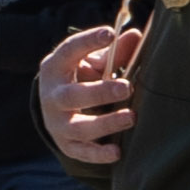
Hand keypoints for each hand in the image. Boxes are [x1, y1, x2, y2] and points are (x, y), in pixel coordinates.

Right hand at [38, 25, 142, 169]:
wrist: (57, 108)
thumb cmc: (81, 77)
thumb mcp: (92, 61)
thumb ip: (113, 51)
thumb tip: (136, 35)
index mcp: (56, 68)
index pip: (68, 51)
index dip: (88, 42)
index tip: (109, 34)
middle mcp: (52, 96)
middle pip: (71, 96)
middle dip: (100, 92)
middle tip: (127, 87)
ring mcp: (57, 123)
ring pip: (78, 127)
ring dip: (105, 123)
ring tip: (130, 117)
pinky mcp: (66, 145)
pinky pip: (82, 152)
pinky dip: (99, 155)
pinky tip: (117, 152)